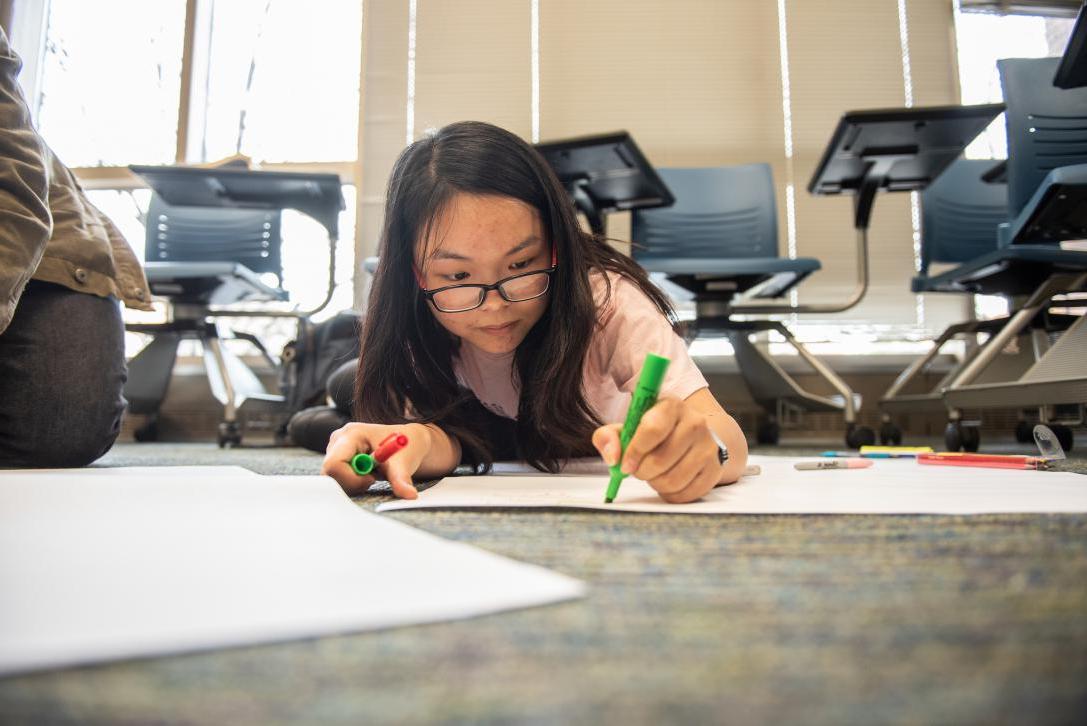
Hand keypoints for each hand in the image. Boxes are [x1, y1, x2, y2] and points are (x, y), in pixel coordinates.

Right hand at [321, 422, 430, 498]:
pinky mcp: (337, 456)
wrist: (407, 442)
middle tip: (373, 477)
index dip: (350, 479)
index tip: (371, 479)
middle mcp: (339, 439)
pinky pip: (337, 477)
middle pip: (331, 473)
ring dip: (353, 481)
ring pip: (333, 477)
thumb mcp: (403, 462)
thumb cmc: (404, 447)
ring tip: (371, 472)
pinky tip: (365, 473)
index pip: (334, 464)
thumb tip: (409, 495)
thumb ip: (401, 479)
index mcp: (352, 434)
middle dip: (352, 481)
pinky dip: (352, 481)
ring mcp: (335, 447)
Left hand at [592, 397, 720, 503]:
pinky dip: (670, 494)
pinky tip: (668, 481)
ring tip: (654, 474)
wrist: (695, 438)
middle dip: (642, 471)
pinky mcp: (715, 469)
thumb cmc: (656, 432)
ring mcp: (709, 446)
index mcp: (670, 406)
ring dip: (655, 483)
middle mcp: (695, 422)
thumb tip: (612, 457)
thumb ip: (609, 437)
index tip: (625, 464)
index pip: (652, 429)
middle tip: (639, 469)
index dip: (634, 451)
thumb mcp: (629, 427)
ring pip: (672, 480)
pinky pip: (685, 494)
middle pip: (660, 460)